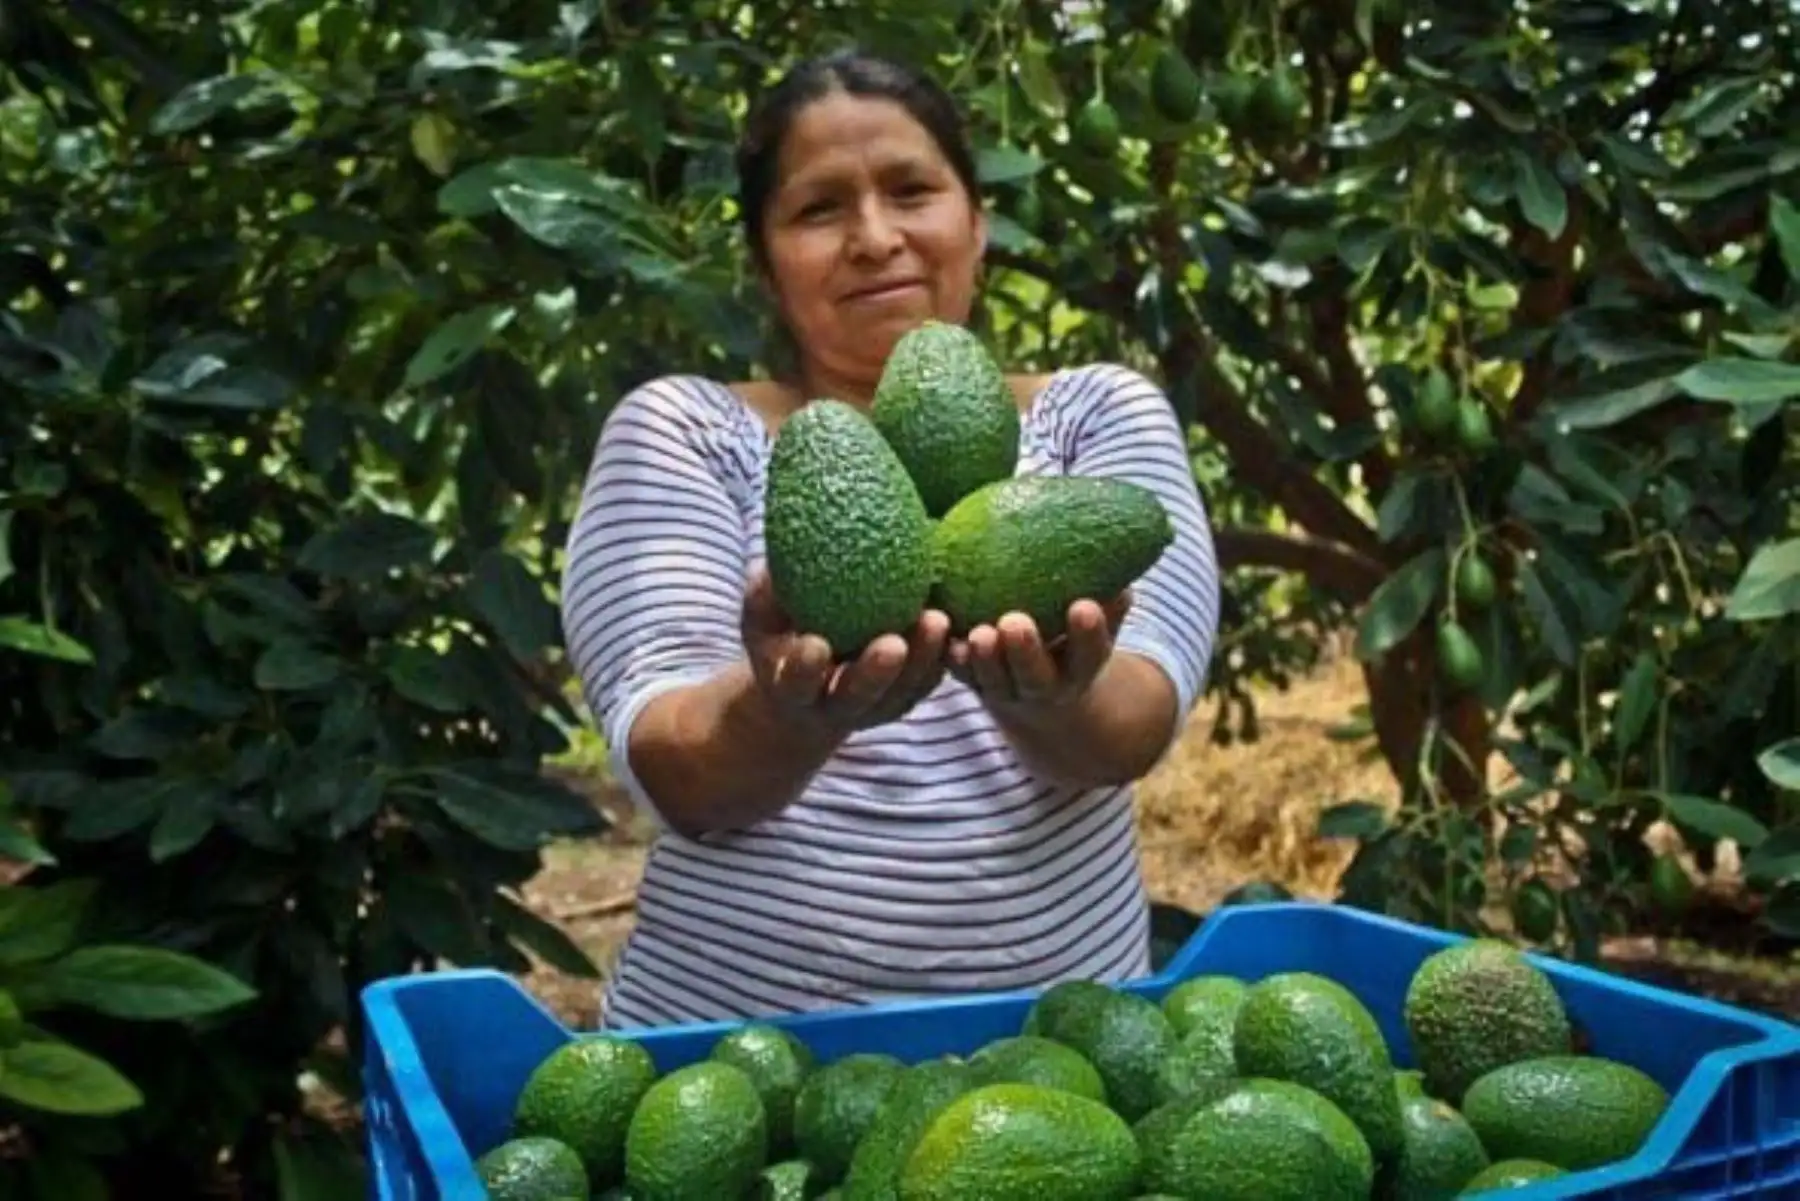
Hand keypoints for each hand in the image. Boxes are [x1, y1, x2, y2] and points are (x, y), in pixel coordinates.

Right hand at [741, 568, 950, 735]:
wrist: (805, 698)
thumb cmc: (780, 642)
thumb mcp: (761, 623)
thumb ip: (765, 597)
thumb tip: (771, 561)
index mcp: (790, 690)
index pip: (794, 683)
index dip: (805, 668)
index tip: (817, 644)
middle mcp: (831, 707)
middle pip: (857, 696)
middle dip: (876, 673)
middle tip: (894, 643)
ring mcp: (871, 710)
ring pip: (900, 693)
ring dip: (921, 662)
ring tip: (937, 620)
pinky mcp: (902, 702)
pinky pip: (926, 685)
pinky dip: (941, 661)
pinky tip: (957, 627)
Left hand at [947, 592, 1132, 714]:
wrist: (1041, 691)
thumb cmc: (1071, 639)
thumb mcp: (1096, 625)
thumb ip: (1109, 603)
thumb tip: (1124, 566)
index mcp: (1080, 669)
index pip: (1090, 655)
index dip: (1088, 634)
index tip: (1083, 606)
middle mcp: (1044, 686)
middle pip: (1036, 678)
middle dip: (1025, 653)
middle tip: (1014, 623)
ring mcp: (1005, 689)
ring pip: (992, 681)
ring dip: (983, 660)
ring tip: (978, 634)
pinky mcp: (972, 683)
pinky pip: (959, 675)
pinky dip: (950, 659)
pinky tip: (942, 638)